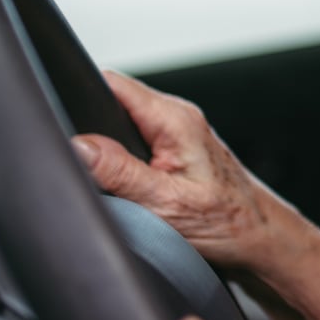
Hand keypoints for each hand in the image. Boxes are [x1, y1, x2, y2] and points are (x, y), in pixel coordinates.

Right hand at [71, 71, 286, 270]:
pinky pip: (136, 138)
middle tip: (79, 158)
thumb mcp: (164, 203)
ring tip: (101, 172)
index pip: (114, 83)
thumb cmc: (226, 222)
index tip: (60, 118)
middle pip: (115, 100)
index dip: (80, 94)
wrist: (258, 235)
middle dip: (88, 122)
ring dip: (106, 141)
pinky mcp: (175, 148)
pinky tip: (120, 177)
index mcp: (175, 120)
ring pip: (124, 120)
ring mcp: (177, 131)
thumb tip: (79, 145)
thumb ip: (119, 173)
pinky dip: (121, 154)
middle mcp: (177, 117)